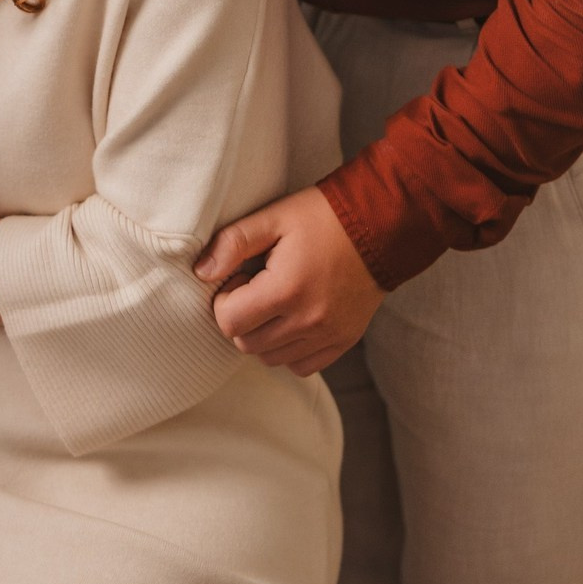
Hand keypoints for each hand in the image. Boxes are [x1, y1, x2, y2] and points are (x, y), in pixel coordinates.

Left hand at [194, 185, 383, 376]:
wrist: (381, 226)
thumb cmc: (323, 217)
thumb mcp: (273, 217)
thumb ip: (233, 243)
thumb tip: (201, 272)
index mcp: (287, 289)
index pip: (229, 322)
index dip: (225, 299)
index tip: (239, 277)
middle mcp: (308, 320)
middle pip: (247, 343)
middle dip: (241, 317)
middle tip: (255, 287)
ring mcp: (328, 335)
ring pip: (271, 358)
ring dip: (262, 334)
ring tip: (275, 300)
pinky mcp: (343, 342)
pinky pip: (301, 366)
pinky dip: (288, 349)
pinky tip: (292, 318)